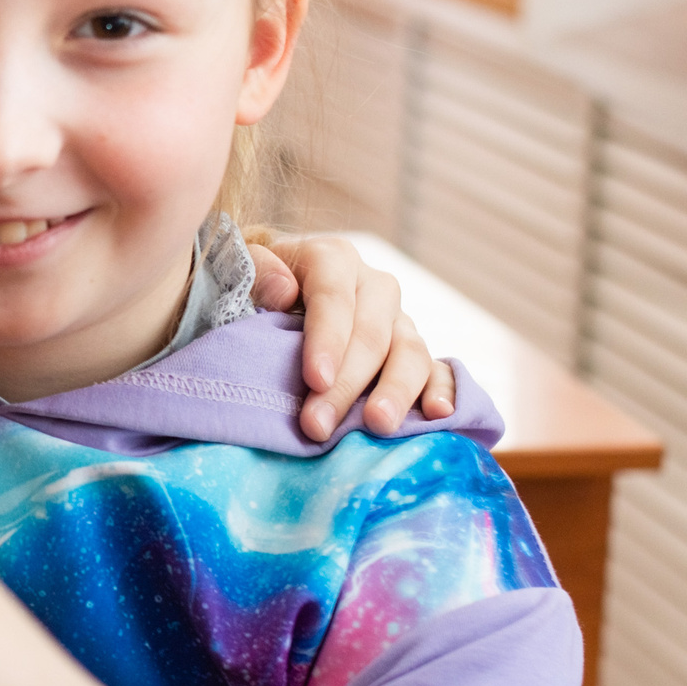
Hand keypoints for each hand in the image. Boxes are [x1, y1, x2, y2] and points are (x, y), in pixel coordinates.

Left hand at [248, 231, 456, 440]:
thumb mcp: (243, 270)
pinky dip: (443, 390)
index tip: (314, 379)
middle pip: (371, 334)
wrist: (277, 295)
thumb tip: (283, 290)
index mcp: (333, 259)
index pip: (334, 297)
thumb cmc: (255, 288)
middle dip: (346, 383)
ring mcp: (398, 320)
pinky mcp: (412, 350)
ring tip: (378, 425)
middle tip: (319, 425)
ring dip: (396, 391)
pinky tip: (439, 415)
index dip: (327, 338)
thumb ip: (256, 272)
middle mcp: (374, 286)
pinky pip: (437, 369)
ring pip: (410, 352)